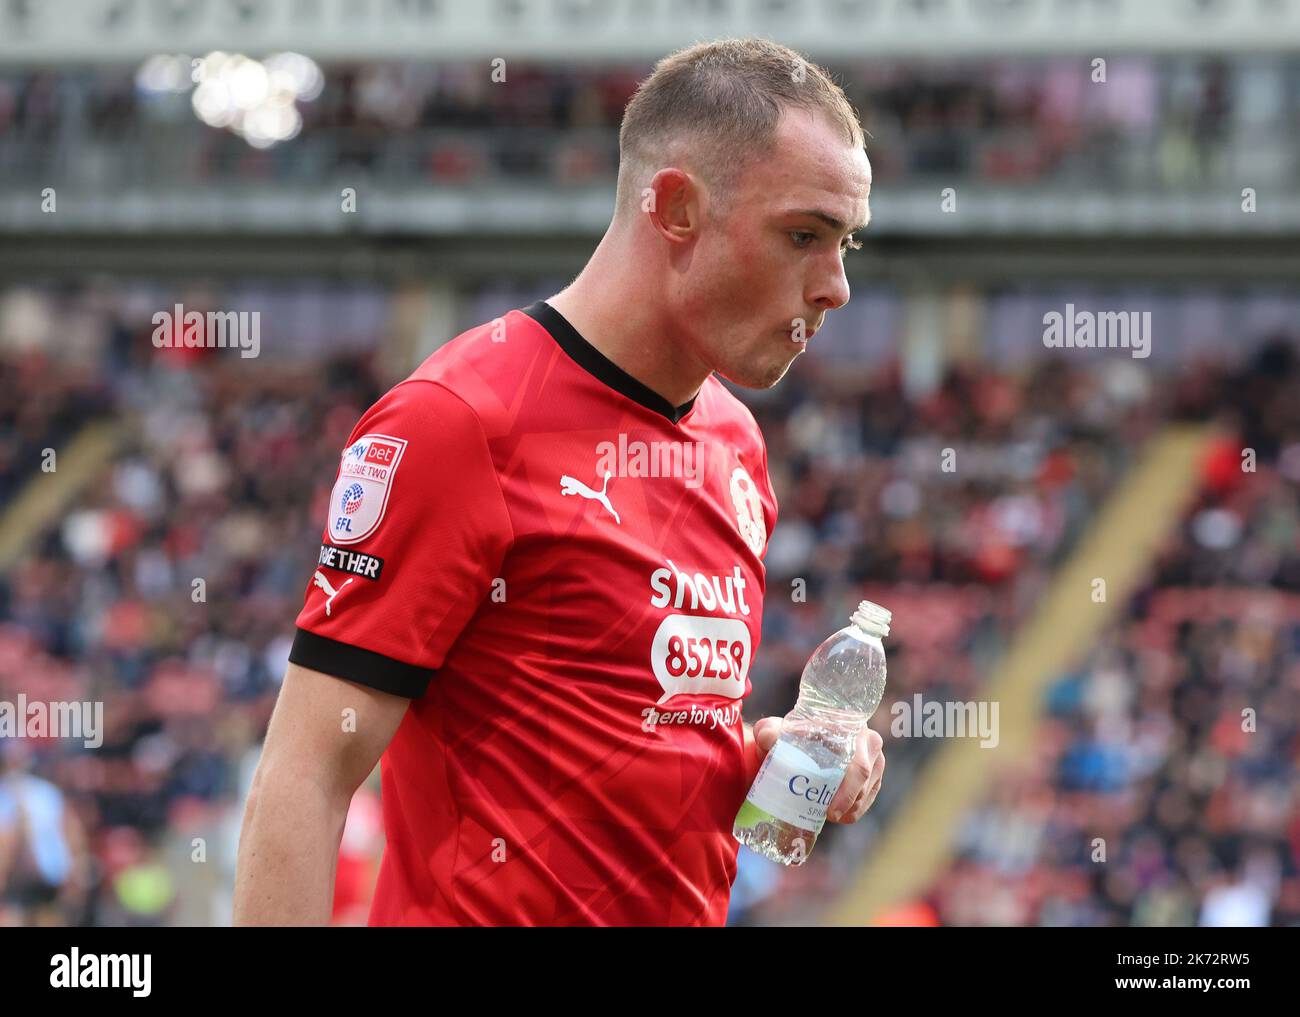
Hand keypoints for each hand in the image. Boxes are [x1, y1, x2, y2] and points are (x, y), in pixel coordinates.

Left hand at [752, 717, 884, 824]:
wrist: (798, 739)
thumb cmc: (788, 735)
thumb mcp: (774, 732)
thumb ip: (768, 731)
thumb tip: (766, 738)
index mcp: (846, 725)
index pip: (854, 758)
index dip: (846, 786)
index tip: (830, 808)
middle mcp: (866, 738)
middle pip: (863, 775)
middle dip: (849, 800)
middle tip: (829, 816)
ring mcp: (873, 756)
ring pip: (868, 788)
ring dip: (852, 806)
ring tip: (830, 815)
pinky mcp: (875, 772)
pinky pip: (870, 795)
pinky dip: (856, 809)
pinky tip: (840, 815)